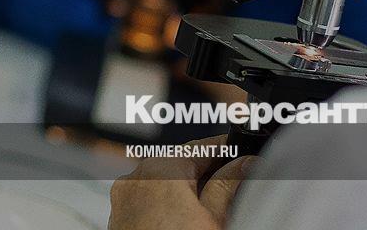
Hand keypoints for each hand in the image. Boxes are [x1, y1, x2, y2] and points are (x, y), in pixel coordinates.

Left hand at [109, 135, 258, 229]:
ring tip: (217, 204)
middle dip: (211, 171)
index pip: (204, 146)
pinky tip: (190, 219)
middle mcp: (136, 178)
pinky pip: (151, 200)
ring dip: (191, 189)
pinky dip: (171, 204)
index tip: (246, 153)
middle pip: (183, 163)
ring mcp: (124, 200)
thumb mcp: (215, 218)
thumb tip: (244, 164)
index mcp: (161, 168)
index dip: (230, 149)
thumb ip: (230, 184)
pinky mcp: (120, 220)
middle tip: (238, 179)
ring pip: (165, 182)